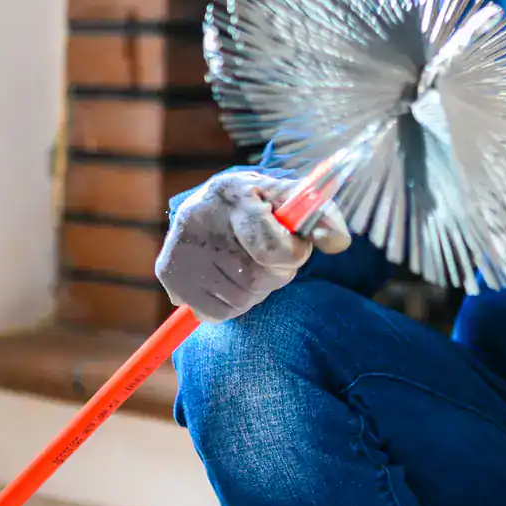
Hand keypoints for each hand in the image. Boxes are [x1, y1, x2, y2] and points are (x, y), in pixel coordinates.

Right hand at [155, 172, 351, 322]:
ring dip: (254, 292)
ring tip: (246, 264)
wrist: (213, 202)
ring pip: (239, 300)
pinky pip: (215, 313)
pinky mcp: (167, 272)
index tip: (295, 246)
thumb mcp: (294, 199)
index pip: (271, 248)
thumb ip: (323, 217)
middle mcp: (199, 217)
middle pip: (257, 279)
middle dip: (275, 275)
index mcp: (234, 191)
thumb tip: (338, 242)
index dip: (293, 255)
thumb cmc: (263, 203)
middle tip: (269, 257)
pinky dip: (230, 305)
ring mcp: (179, 248)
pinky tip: (226, 278)